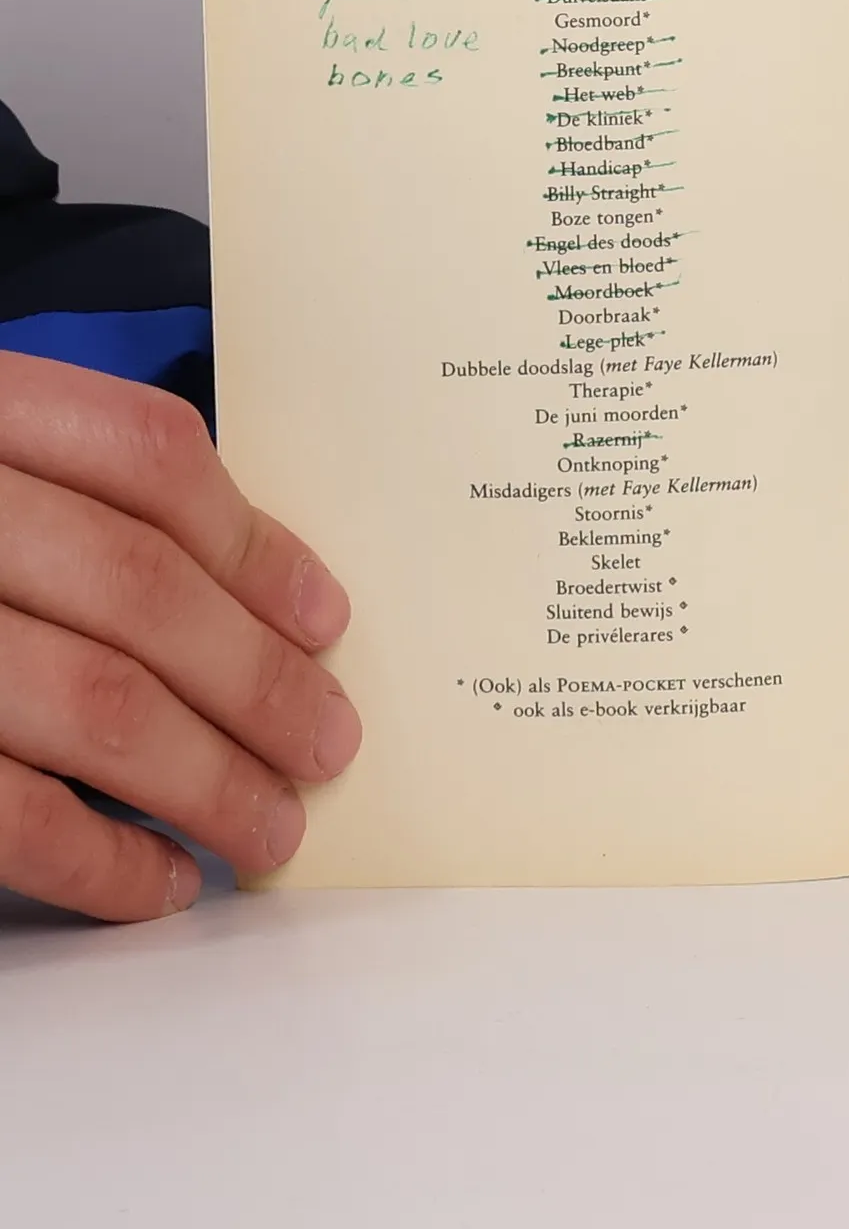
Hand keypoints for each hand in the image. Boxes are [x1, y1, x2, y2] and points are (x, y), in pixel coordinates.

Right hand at [0, 351, 359, 919]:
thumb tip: (252, 595)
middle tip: (327, 746)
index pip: (145, 457)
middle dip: (257, 682)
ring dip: (206, 780)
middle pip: (140, 589)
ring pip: (93, 702)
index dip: (252, 542)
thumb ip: (67, 491)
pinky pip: (6, 812)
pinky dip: (97, 858)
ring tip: (268, 829)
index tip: (325, 619)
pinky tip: (157, 880)